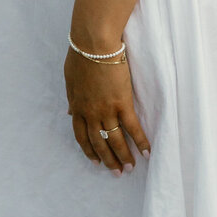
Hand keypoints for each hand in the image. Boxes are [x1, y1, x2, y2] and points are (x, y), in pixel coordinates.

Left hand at [64, 45, 149, 174]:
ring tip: (130, 169)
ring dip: (124, 156)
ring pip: (115, 140)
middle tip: (116, 172)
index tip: (95, 161)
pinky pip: (132, 127)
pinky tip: (147, 152)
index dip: (89, 150)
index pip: (81, 136)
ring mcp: (106, 110)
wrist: (94, 44)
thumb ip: (72, 98)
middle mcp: (90, 113)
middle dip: (108, 160)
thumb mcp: (70, 78)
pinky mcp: (122, 103)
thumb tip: (70, 112)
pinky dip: (140, 141)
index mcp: (77, 107)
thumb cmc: (80, 55)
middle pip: (99, 142)